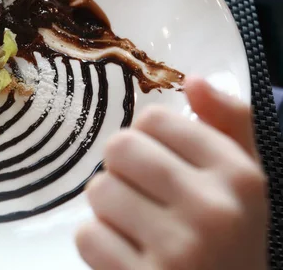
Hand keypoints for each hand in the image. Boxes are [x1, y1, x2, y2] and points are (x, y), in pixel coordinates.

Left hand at [76, 77, 268, 269]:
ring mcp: (177, 251)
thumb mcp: (246, 183)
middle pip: (119, 147)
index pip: (153, 119)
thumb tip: (195, 80)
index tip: (160, 164)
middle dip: (122, 170)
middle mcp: (212, 210)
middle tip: (143, 196)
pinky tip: (128, 255)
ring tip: (138, 228)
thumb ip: (229, 127)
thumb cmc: (233, 241)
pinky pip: (87, 236)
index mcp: (238, 176)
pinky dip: (99, 244)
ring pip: (98, 190)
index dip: (147, 139)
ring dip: (109, 208)